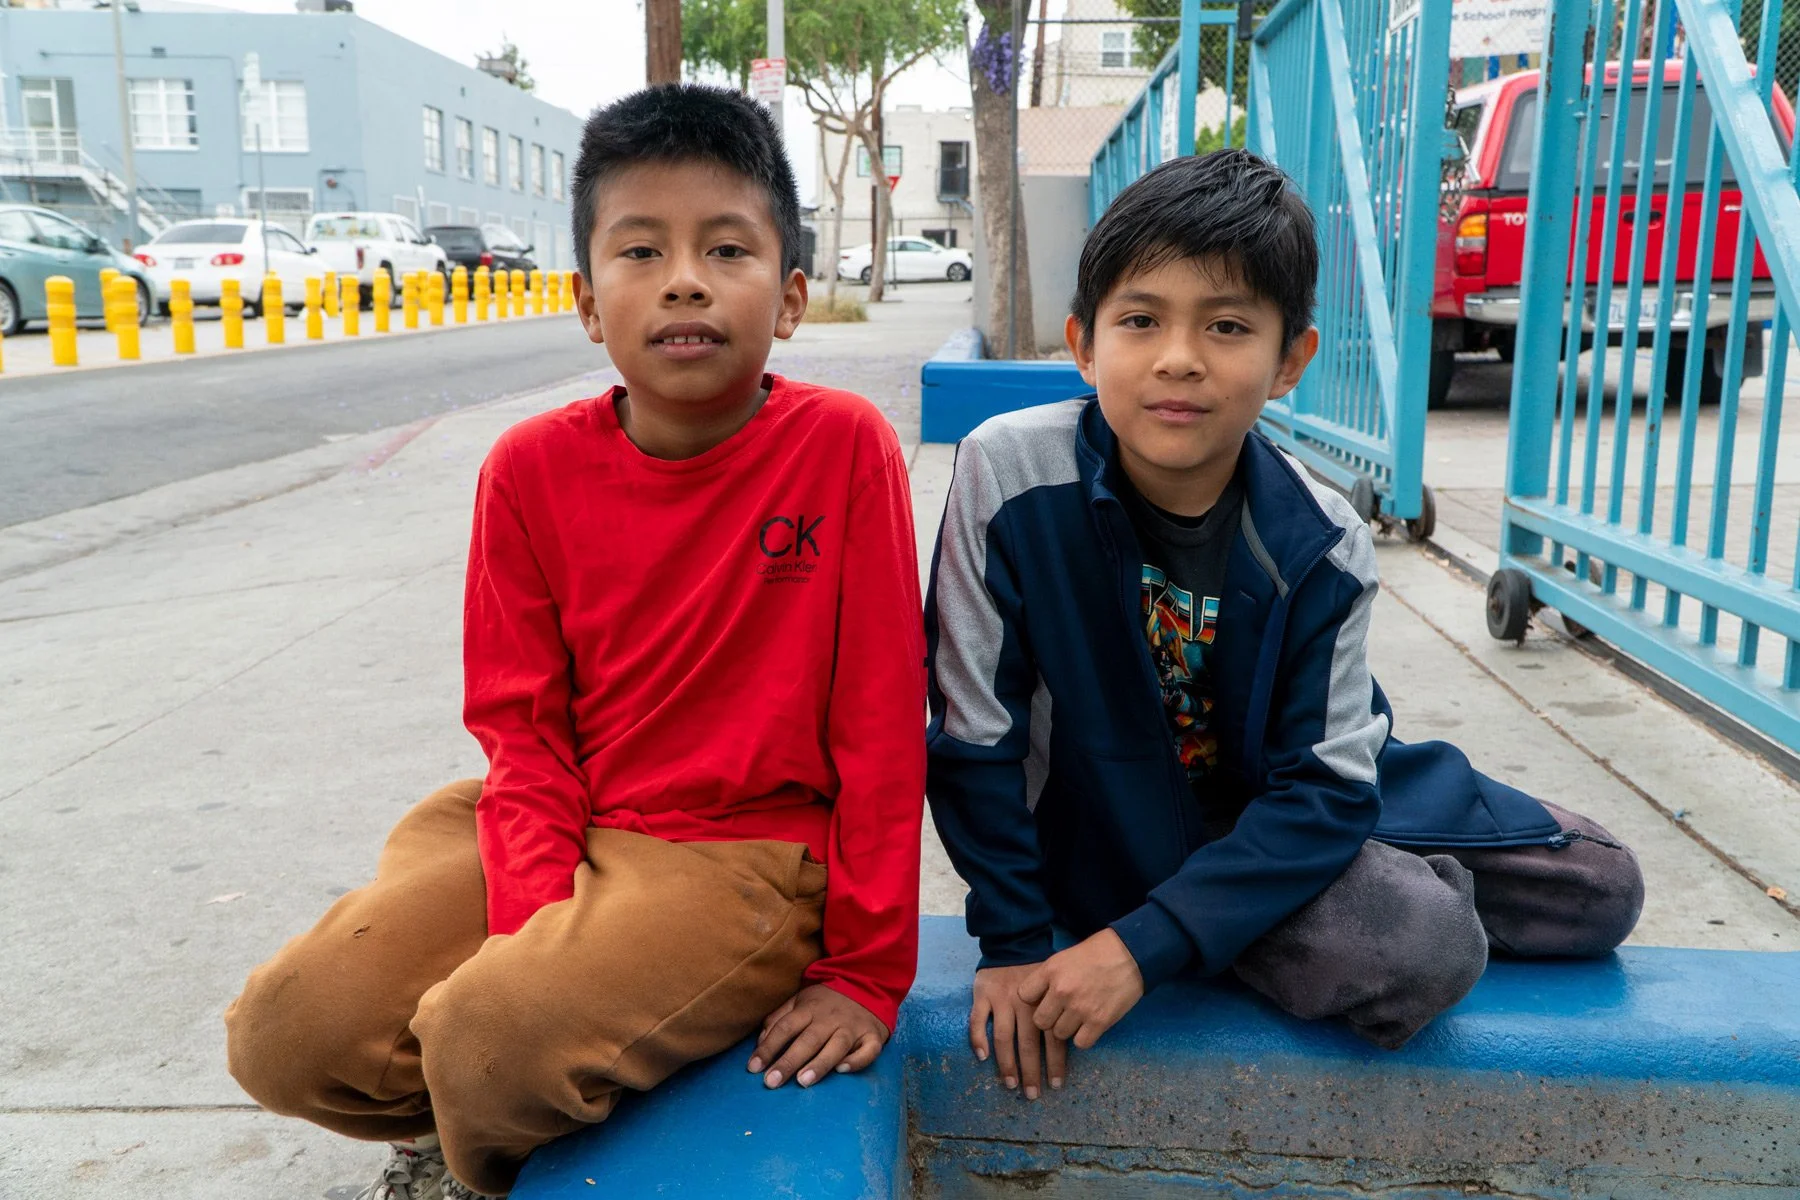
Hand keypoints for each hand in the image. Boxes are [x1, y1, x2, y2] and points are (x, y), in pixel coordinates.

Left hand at [747, 984, 887, 1088]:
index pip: (785, 1028)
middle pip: (808, 1040)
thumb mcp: (800, 1001)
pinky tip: (843, 1071)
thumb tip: (760, 1042)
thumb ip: (779, 1018)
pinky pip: (868, 1050)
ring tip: (803, 1082)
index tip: (753, 1068)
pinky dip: (857, 1060)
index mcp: (809, 1008)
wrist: (868, 984)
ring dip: (819, 1063)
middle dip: (789, 1061)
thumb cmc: (827, 1000)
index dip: (768, 1047)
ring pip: (836, 1046)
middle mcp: (830, 1018)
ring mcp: (853, 1027)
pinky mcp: (872, 1036)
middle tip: (772, 1082)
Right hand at [970, 962, 1065, 1098]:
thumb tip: (1076, 1040)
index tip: (1056, 1085)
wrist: (1013, 945)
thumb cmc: (1039, 973)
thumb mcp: (1057, 986)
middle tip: (1033, 1095)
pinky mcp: (982, 994)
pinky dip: (978, 1038)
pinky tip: (982, 1057)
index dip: (1055, 1063)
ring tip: (1011, 1084)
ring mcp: (1001, 1000)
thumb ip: (1062, 1012)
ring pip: (1003, 1036)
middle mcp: (1024, 1004)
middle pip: (1028, 1043)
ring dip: (1007, 1063)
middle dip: (1031, 1071)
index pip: (1052, 1038)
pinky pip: (977, 1020)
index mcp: (1045, 1004)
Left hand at [1018, 929, 1144, 1050]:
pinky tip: (1090, 1026)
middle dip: (1049, 1019)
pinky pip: (1081, 1043)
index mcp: (1051, 970)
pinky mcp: (1099, 1022)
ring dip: (1067, 1029)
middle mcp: (1062, 991)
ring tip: (1078, 1017)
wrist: (1131, 954)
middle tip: (1061, 1012)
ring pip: (1059, 1035)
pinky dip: (1084, 1037)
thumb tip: (1036, 998)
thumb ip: (1048, 977)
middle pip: (1039, 1021)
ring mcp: (1080, 1008)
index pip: (1024, 996)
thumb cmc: (1097, 952)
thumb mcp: (1065, 956)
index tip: (1042, 998)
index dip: (1033, 999)